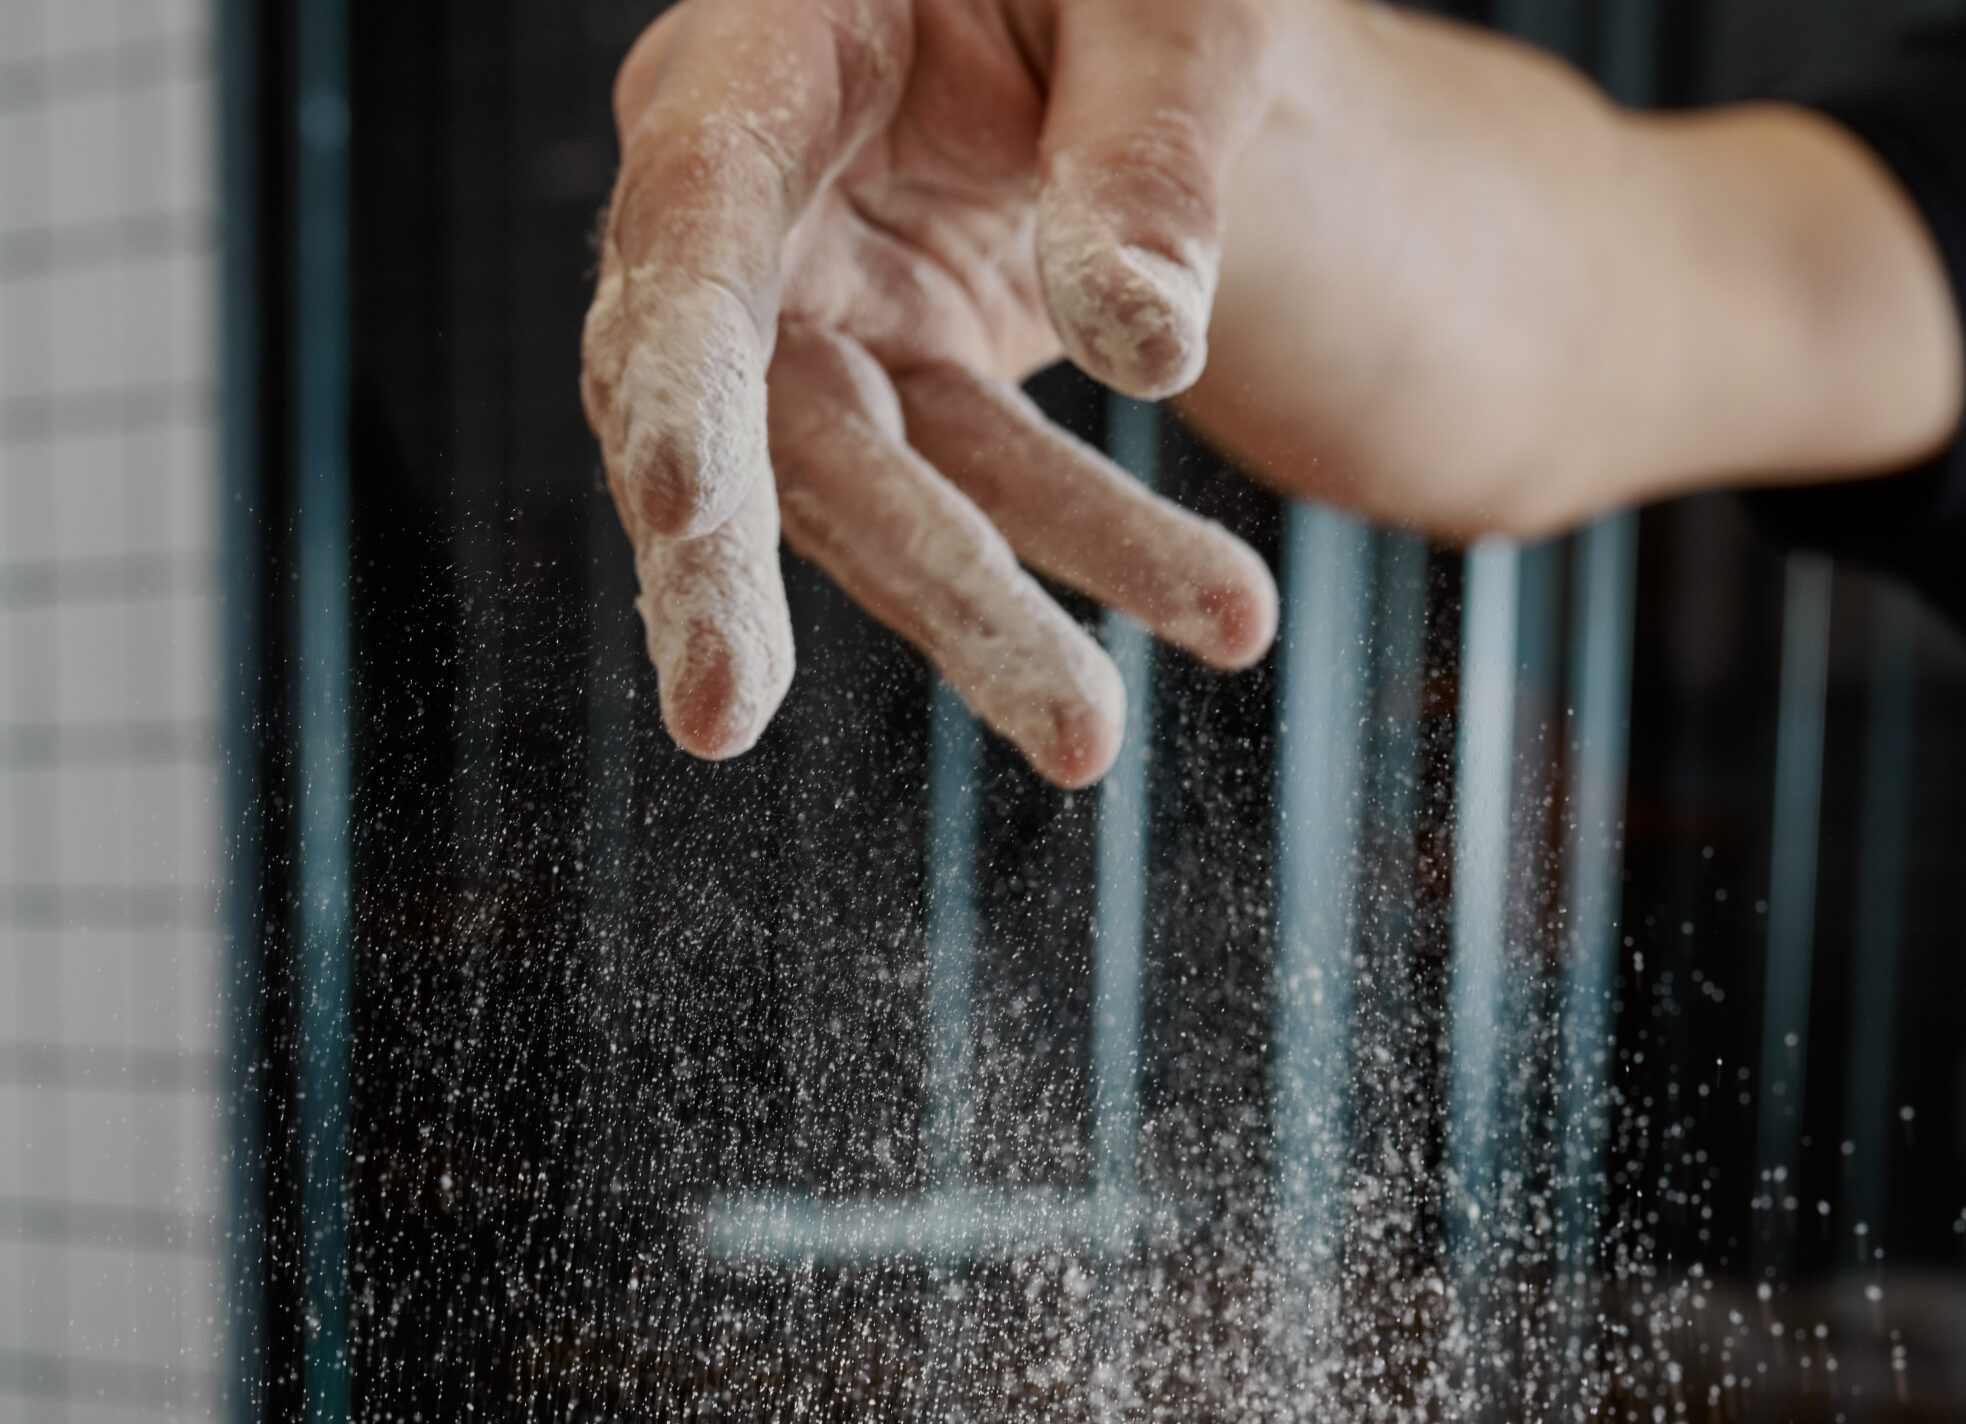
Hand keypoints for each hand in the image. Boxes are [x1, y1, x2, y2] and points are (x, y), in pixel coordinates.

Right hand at [581, 0, 1282, 787]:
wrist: (1143, 10)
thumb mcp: (1185, 14)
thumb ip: (1151, 156)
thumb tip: (1145, 345)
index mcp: (783, 46)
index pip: (699, 212)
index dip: (675, 365)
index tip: (681, 502)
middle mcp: (766, 191)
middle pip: (733, 402)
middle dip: (732, 576)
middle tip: (724, 716)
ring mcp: (819, 302)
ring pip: (869, 495)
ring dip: (985, 618)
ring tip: (1087, 735)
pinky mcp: (897, 379)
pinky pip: (977, 493)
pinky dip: (1092, 561)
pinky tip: (1217, 618)